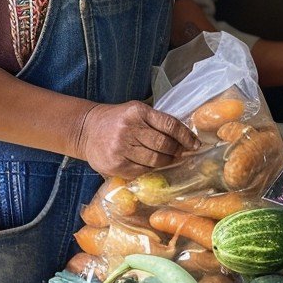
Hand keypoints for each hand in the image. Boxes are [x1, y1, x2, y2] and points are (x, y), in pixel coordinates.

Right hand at [73, 100, 200, 178]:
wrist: (86, 129)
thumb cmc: (118, 119)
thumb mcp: (136, 111)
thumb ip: (157, 121)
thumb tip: (184, 136)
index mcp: (138, 112)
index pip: (170, 125)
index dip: (186, 136)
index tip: (196, 144)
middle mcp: (130, 129)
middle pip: (164, 144)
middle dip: (178, 151)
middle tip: (183, 153)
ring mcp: (121, 148)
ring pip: (155, 160)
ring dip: (167, 161)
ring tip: (170, 159)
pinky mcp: (115, 165)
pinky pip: (142, 171)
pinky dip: (152, 169)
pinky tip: (154, 165)